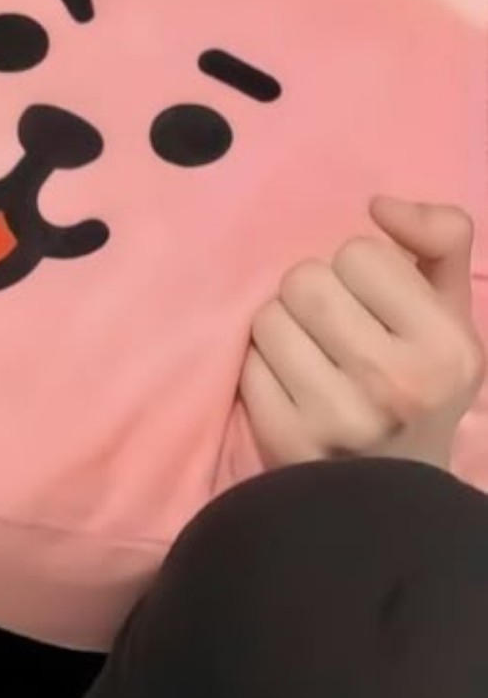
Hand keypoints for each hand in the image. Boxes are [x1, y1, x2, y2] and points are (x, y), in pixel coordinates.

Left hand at [241, 197, 484, 470]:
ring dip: (284, 327)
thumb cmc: (420, 382)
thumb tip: (380, 204)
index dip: (362, 273)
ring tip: (312, 356)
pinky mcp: (286, 441)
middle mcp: (395, 384)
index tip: (375, 307)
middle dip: (315, 295)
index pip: (360, 253)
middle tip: (335, 329)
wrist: (393, 494)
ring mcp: (338, 418)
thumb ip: (441, 238)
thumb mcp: (450, 312)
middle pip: (305, 279)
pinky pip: (247, 362)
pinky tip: (291, 388)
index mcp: (446, 347)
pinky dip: (262, 367)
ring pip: (269, 316)